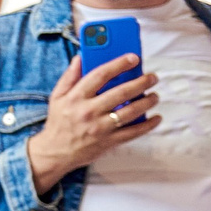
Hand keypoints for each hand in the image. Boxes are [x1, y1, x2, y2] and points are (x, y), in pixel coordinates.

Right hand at [25, 53, 158, 194]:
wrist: (54, 153)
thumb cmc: (58, 123)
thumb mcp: (57, 97)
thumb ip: (69, 77)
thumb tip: (79, 58)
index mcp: (76, 97)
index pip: (100, 75)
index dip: (119, 64)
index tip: (133, 58)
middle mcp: (88, 111)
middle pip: (121, 92)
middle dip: (141, 82)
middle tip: (152, 77)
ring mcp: (100, 127)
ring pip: (130, 111)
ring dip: (147, 102)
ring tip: (154, 96)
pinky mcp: (108, 141)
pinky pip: (133, 132)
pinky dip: (147, 125)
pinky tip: (156, 118)